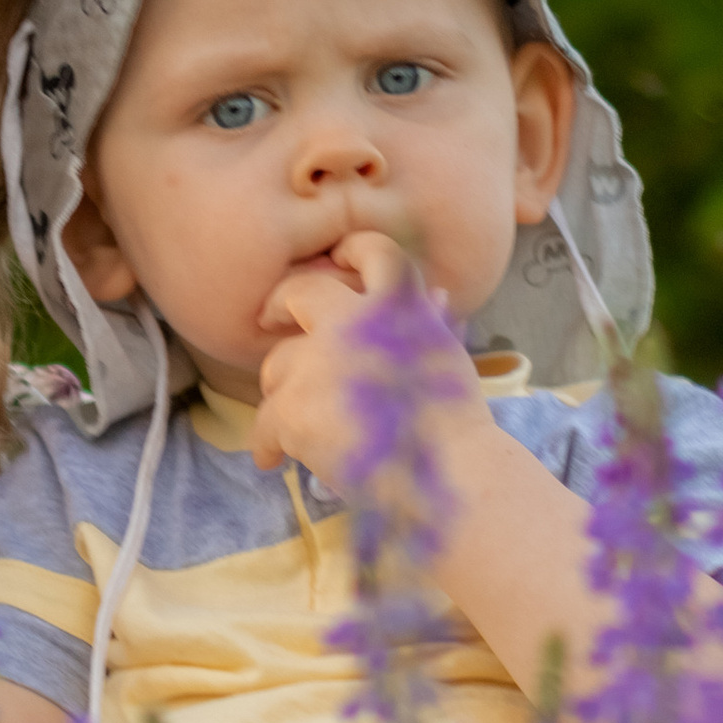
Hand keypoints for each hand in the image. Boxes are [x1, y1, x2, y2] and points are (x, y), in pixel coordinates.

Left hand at [248, 229, 488, 493]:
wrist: (447, 472)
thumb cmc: (457, 425)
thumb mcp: (445, 357)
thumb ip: (429, 323)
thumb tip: (434, 294)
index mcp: (398, 306)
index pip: (372, 250)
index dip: (351, 250)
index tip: (336, 259)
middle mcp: (353, 322)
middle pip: (298, 293)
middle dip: (280, 304)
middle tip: (272, 320)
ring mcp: (318, 361)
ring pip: (277, 366)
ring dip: (283, 392)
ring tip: (294, 425)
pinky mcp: (294, 407)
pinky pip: (265, 421)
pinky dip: (267, 442)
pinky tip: (273, 460)